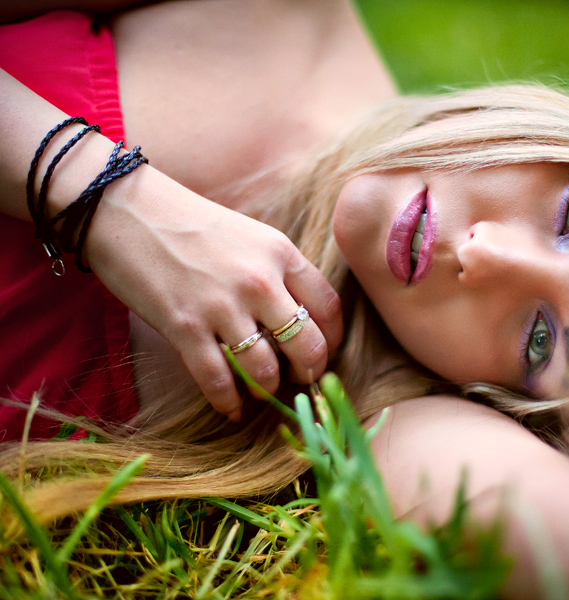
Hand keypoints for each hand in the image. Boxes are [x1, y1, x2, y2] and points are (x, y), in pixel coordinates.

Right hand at [84, 163, 341, 420]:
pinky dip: (228, 402)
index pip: (328, 306)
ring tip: (264, 391)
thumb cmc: (191, 222)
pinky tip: (232, 409)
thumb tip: (300, 316)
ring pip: (264, 369)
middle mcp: (259, 281)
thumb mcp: (250, 236)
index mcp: (280, 253)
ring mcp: (222, 306)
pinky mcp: (184, 327)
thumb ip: (278, 271)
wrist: (126, 209)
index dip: (333, 337)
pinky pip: (217, 380)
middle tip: (302, 379)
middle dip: (310, 370)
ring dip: (268, 389)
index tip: (327, 351)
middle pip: (307, 343)